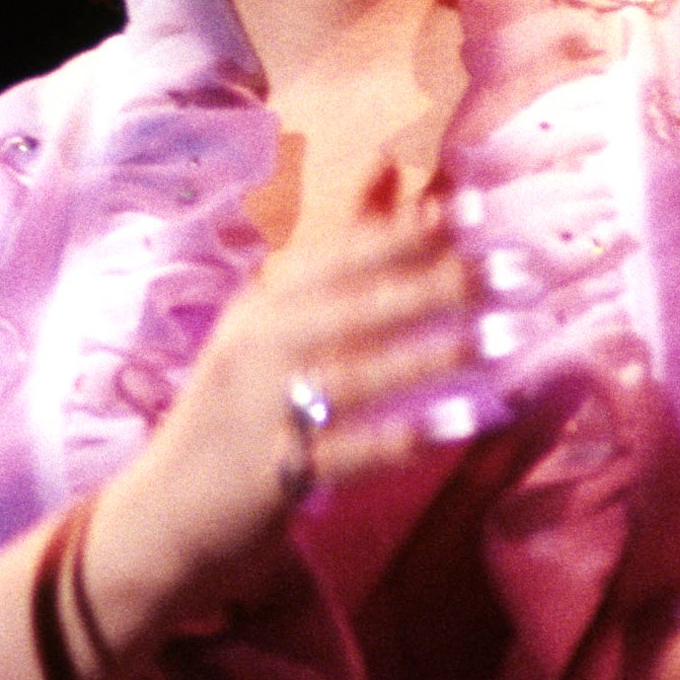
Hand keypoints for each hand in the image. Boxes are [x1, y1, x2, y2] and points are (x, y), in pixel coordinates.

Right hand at [103, 169, 479, 598]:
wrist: (160, 517)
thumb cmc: (235, 413)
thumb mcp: (272, 325)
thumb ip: (339, 253)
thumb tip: (389, 162)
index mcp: (262, 307)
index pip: (340, 257)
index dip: (408, 230)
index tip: (477, 206)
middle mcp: (257, 349)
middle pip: (356, 307)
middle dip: (441, 282)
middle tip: (519, 269)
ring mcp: (261, 412)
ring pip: (356, 374)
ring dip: (435, 353)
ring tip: (507, 334)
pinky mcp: (272, 477)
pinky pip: (348, 451)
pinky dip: (405, 435)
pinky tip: (462, 422)